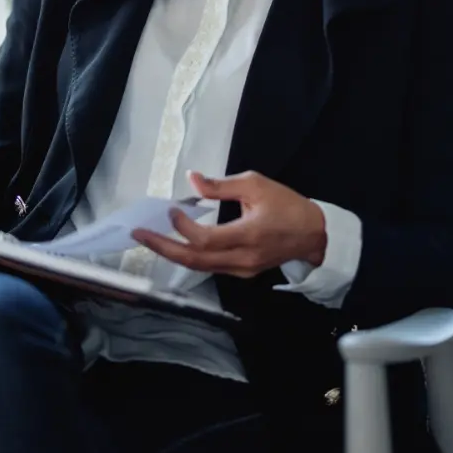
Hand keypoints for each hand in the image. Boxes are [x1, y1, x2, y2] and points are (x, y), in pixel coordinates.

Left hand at [132, 170, 326, 277]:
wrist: (314, 234)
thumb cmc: (287, 204)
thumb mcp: (256, 185)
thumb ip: (222, 186)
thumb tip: (192, 180)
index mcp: (247, 235)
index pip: (205, 239)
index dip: (183, 226)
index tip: (172, 210)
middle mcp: (242, 259)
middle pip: (194, 261)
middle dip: (163, 248)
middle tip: (139, 235)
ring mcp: (242, 270)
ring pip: (200, 267)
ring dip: (174, 253)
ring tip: (152, 240)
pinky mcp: (243, 272)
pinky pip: (211, 267)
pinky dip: (191, 256)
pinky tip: (178, 244)